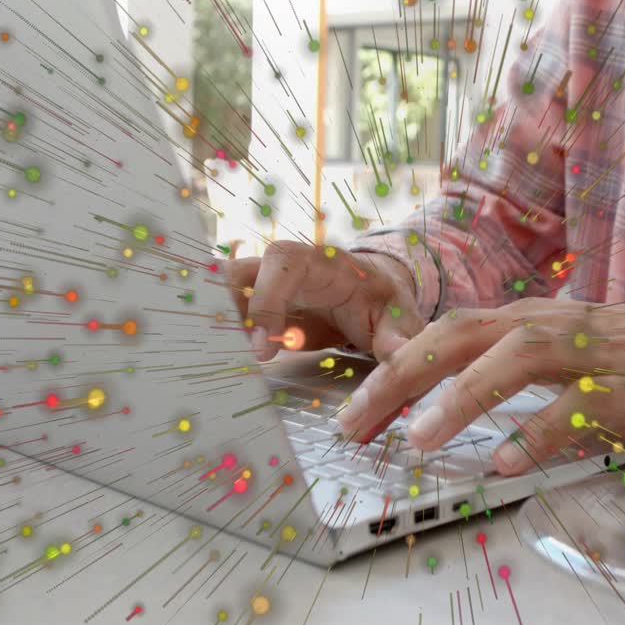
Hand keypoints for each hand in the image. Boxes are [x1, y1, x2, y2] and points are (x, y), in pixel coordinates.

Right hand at [226, 242, 424, 361]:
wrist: (374, 295)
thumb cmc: (383, 300)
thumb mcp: (398, 317)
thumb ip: (396, 337)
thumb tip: (400, 359)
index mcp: (320, 263)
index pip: (279, 262)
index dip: (265, 299)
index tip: (266, 347)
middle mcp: (285, 269)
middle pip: (237, 272)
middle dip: (229, 312)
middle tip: (239, 356)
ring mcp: (267, 285)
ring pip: (224, 292)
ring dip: (223, 326)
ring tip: (235, 362)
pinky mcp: (259, 306)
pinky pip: (227, 312)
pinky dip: (226, 335)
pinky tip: (236, 362)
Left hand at [336, 298, 624, 474]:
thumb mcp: (559, 354)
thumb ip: (506, 370)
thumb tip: (438, 403)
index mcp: (528, 319)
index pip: (445, 333)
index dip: (393, 367)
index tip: (352, 413)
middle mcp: (550, 324)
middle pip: (461, 337)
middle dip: (401, 378)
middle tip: (354, 424)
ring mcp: (589, 352)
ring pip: (514, 360)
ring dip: (462, 397)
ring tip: (418, 440)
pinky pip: (578, 407)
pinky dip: (541, 432)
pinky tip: (508, 465)